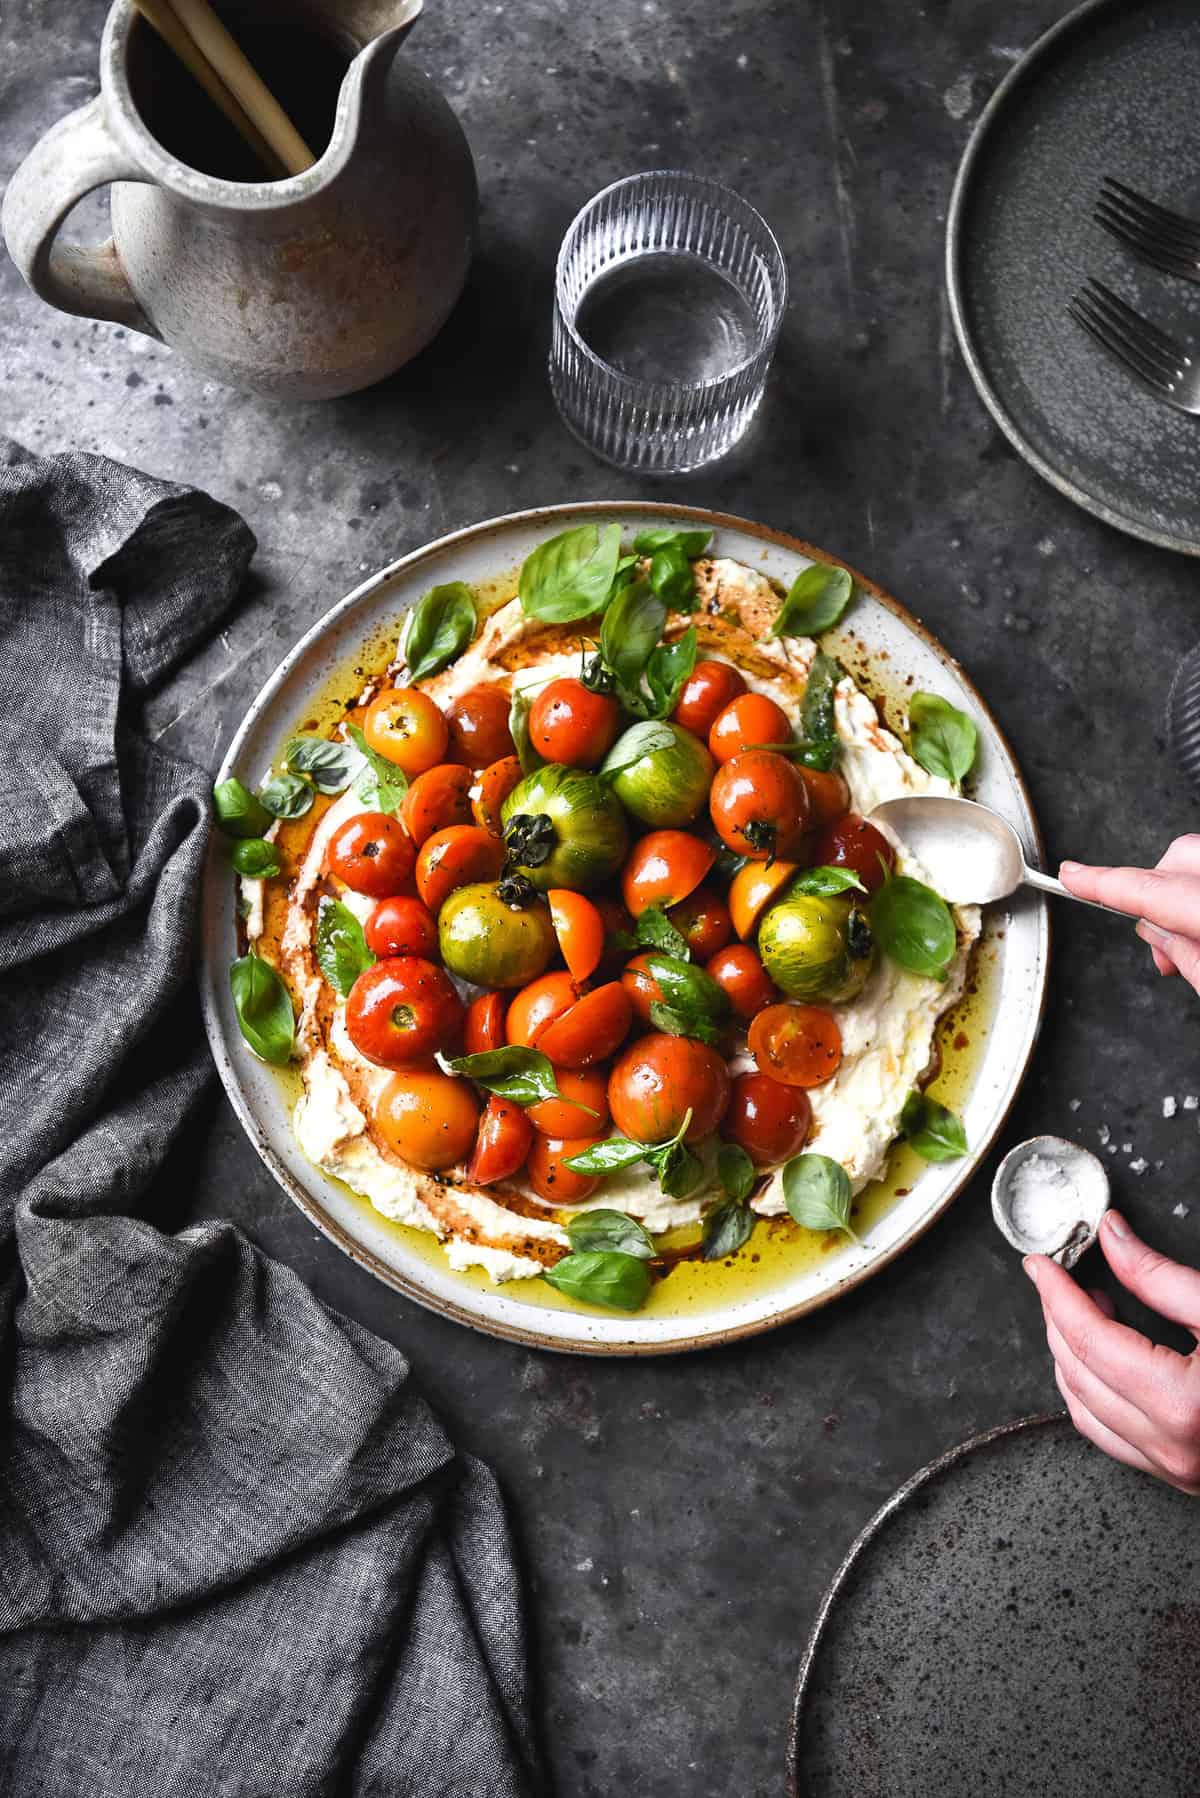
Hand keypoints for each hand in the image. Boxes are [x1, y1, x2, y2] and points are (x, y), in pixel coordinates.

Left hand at [1026, 1209, 1199, 1493]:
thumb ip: (1164, 1278)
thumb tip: (1114, 1239)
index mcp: (1185, 1406)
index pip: (1090, 1338)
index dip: (1057, 1293)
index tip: (1040, 1261)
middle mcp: (1175, 1449)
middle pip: (1078, 1374)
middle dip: (1058, 1319)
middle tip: (1060, 1274)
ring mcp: (1179, 1472)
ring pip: (1086, 1412)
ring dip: (1070, 1357)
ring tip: (1085, 1308)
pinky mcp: (1186, 1479)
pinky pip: (1113, 1438)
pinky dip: (1093, 1394)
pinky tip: (1107, 1359)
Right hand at [1060, 835, 1199, 988]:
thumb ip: (1185, 957)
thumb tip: (1159, 935)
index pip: (1144, 888)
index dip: (1099, 882)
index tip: (1071, 876)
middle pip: (1175, 859)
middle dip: (1153, 890)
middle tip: (1156, 937)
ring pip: (1195, 861)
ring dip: (1179, 895)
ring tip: (1185, 940)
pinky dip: (1197, 894)